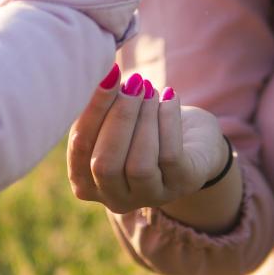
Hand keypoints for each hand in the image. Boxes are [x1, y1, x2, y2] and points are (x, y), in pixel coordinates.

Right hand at [67, 70, 229, 214]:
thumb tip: (102, 76)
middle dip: (119, 118)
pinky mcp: (180, 185)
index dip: (92, 112)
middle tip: (132, 83)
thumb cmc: (142, 126)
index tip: (106, 77)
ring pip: (139, 165)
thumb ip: (101, 108)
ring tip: (149, 88)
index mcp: (86, 181)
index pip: (80, 148)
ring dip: (144, 119)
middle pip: (105, 164)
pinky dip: (168, 120)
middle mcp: (114, 198)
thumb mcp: (116, 119)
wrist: (194, 142)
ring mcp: (149, 196)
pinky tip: (169, 96)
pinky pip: (170, 156)